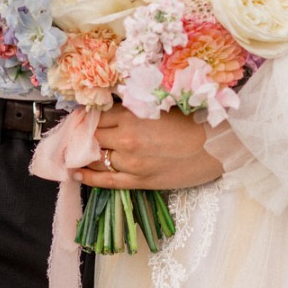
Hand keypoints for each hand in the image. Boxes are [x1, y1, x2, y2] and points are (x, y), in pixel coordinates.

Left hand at [80, 104, 222, 190]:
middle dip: (79, 136)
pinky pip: (105, 180)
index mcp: (133, 115)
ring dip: (80, 155)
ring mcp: (131, 162)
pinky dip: (87, 177)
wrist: (218, 147)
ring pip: (95, 158)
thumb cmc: (197, 123)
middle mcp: (127, 138)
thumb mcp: (162, 106)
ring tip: (70, 153)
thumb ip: (136, 108)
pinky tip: (75, 173)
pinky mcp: (139, 181)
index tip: (79, 118)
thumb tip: (116, 108)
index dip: (85, 117)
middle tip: (71, 135)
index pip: (97, 115)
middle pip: (91, 136)